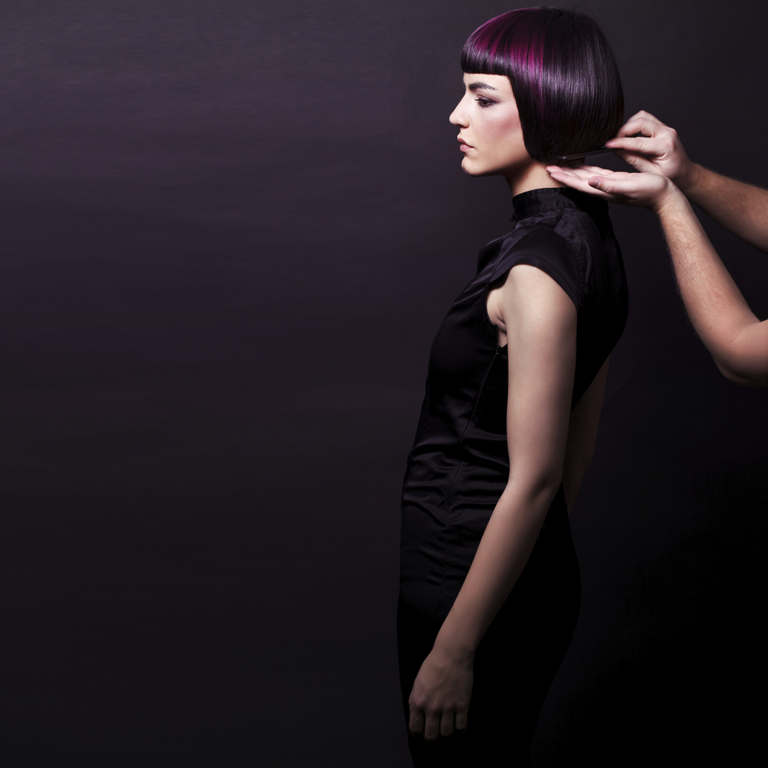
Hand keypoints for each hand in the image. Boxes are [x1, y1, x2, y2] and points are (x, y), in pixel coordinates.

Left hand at [408, 643, 473, 740]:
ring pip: (446, 734)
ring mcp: (448, 708)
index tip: (420, 735)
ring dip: (446, 734)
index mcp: (418, 702)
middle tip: (434, 734)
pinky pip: (461, 727)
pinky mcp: (463, 706)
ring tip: (446, 729)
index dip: (417, 735)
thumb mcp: (417, 682)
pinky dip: (459, 730)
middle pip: (431, 736)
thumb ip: (415, 700)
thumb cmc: (432, 665)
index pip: (415, 728)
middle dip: (431, 738)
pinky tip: (458, 726)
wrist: (451, 655)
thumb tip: (416, 715)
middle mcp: (432, 708)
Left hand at [547, 164, 678, 212]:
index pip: (579, 183)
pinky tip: (583, 165)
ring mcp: (610, 184)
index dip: (564, 177)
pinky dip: (587, 168)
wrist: (665, 197)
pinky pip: (597, 172)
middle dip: (564, 173)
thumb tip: (591, 182)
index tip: (551, 170)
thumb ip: (610, 185)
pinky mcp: (616, 180)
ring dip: (573, 171)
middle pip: (578, 180)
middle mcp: (604, 188)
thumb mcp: (630, 186)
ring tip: (561, 164)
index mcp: (605, 189)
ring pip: (586, 176)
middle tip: (549, 165)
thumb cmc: (651, 191)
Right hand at [604, 110, 697, 191]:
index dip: (620, 142)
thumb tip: (618, 150)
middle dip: (624, 130)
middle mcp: (667, 133)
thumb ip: (633, 159)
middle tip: (614, 141)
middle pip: (640, 121)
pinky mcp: (663, 127)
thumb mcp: (650, 172)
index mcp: (665, 147)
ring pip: (643, 116)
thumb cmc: (670, 175)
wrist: (685, 172)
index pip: (638, 141)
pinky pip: (646, 119)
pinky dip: (635, 124)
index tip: (608, 145)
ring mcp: (666, 128)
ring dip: (629, 125)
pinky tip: (630, 135)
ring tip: (621, 138)